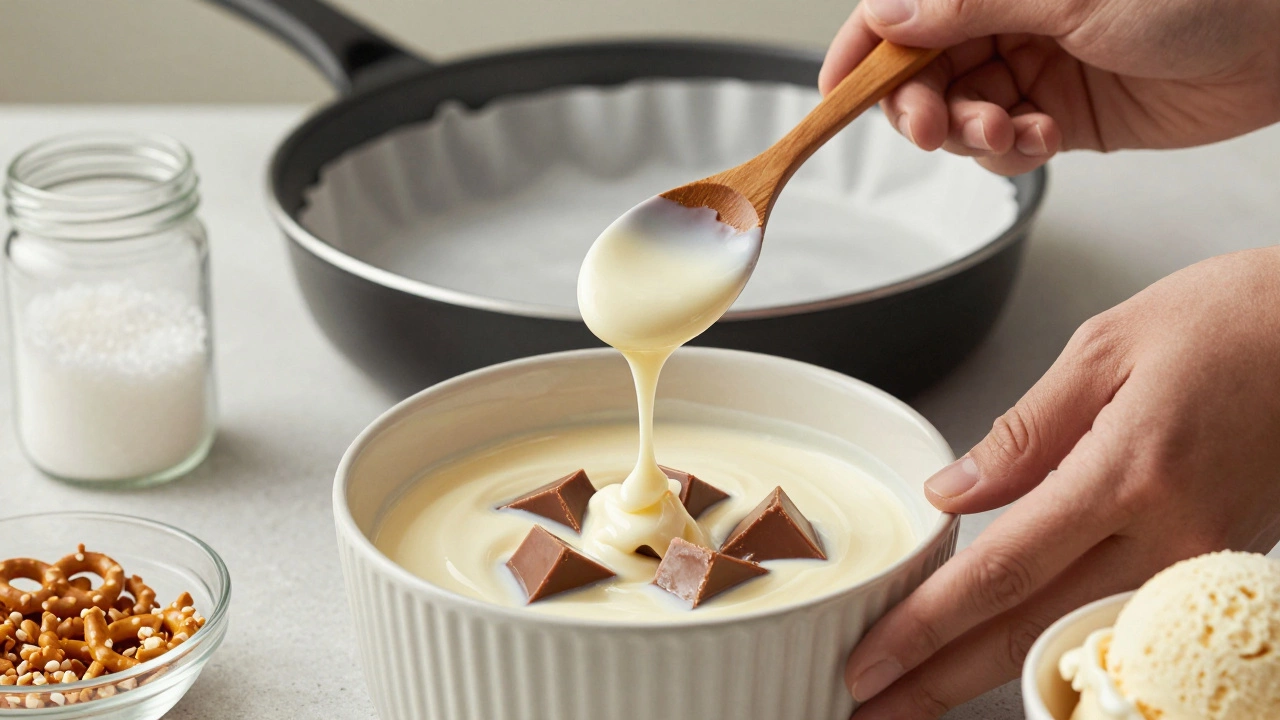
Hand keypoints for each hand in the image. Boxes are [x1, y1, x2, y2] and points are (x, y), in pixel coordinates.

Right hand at [820, 0, 1279, 174]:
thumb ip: (972, 6)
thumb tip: (890, 15)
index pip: (902, 10)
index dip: (862, 50)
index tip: (837, 91)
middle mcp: (1007, 18)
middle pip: (919, 70)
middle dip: (917, 104)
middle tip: (930, 125)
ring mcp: (1032, 66)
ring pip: (957, 113)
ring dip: (968, 133)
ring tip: (1004, 131)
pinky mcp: (1059, 114)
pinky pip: (1003, 143)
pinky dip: (1010, 150)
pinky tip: (1039, 137)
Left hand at [844, 247, 1279, 718]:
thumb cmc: (1235, 322)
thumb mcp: (1106, 347)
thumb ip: (1023, 431)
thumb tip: (951, 492)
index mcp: (1126, 474)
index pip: (1001, 573)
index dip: (927, 627)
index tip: (870, 661)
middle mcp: (1168, 536)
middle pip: (1029, 632)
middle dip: (941, 681)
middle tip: (871, 708)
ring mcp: (1199, 566)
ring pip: (1074, 641)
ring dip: (991, 675)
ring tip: (923, 696)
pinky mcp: (1218, 571)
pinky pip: (1122, 625)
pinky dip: (1057, 651)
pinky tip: (1009, 662)